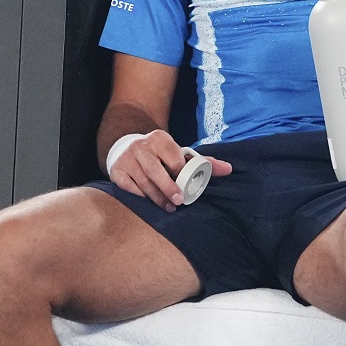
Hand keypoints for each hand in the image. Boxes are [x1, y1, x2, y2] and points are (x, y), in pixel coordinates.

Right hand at [108, 130, 231, 211]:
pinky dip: (138, 196)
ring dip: (156, 197)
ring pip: (142, 181)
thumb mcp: (178, 153)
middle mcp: (141, 146)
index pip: (173, 158)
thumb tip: (229, 169)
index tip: (186, 189)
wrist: (126, 146)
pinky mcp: (116, 170)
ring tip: (168, 208)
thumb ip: (202, 161)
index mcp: (160, 138)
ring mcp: (126, 158)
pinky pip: (127, 187)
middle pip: (155, 170)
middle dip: (168, 188)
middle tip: (178, 202)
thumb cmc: (159, 154)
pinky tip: (147, 203)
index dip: (180, 174)